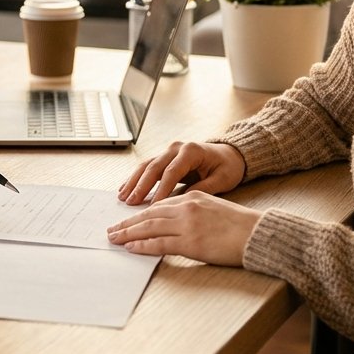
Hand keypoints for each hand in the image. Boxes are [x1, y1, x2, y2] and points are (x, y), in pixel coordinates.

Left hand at [106, 190, 261, 264]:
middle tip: (112, 229)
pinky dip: (142, 245)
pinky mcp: (190, 242)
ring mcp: (187, 224)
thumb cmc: (240, 225)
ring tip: (114, 238)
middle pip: (149, 214)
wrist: (258, 234)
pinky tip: (131, 248)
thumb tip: (175, 222)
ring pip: (149, 227)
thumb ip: (193, 211)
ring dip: (128, 233)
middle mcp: (186, 207)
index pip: (159, 204)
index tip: (128, 219)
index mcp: (192, 196)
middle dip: (128, 222)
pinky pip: (159, 243)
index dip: (141, 212)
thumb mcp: (214, 208)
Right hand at [117, 141, 244, 204]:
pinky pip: (147, 167)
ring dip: (133, 181)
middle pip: (154, 167)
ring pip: (146, 166)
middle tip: (131, 202)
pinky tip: (126, 189)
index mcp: (191, 151)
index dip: (161, 189)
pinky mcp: (165, 157)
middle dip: (141, 185)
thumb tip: (182, 202)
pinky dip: (136, 178)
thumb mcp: (222, 179)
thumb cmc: (227, 167)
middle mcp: (176, 148)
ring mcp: (169, 151)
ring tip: (123, 197)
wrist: (229, 155)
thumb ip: (203, 188)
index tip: (154, 205)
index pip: (171, 172)